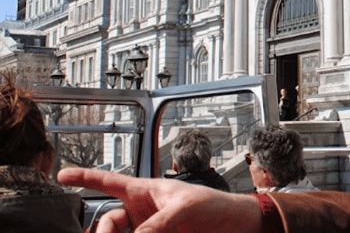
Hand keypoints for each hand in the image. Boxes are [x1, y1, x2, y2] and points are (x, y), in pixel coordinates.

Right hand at [58, 168, 262, 232]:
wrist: (236, 227)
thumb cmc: (214, 206)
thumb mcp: (184, 209)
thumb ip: (157, 224)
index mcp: (146, 191)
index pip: (110, 181)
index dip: (85, 177)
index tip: (62, 174)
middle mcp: (142, 212)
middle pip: (107, 222)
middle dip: (104, 232)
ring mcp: (148, 230)